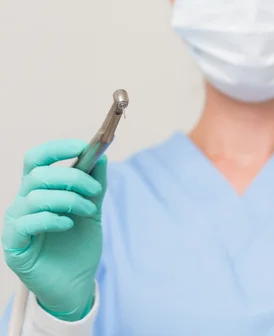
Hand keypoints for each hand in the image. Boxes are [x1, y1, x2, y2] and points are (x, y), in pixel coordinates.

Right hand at [2, 140, 106, 321]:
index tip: (83, 147)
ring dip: (69, 199)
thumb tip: (102, 157)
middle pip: (39, 175)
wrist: (76, 284)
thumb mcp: (92, 211)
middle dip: (72, 177)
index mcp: (39, 191)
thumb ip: (95, 185)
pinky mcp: (14, 246)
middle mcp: (23, 204)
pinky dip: (52, 219)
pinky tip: (68, 225)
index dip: (56, 149)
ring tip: (88, 211)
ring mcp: (16, 224)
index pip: (36, 160)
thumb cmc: (79, 246)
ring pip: (35, 196)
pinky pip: (27, 222)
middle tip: (95, 191)